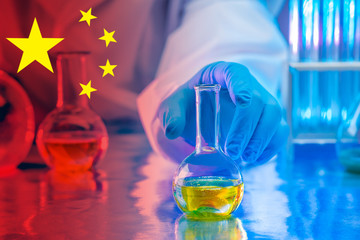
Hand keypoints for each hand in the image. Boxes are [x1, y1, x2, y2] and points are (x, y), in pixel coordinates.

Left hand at [158, 61, 288, 164]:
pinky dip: (270, 148)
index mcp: (223, 74)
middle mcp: (248, 85)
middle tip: (232, 151)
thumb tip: (172, 131)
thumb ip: (171, 115)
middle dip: (247, 128)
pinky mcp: (269, 121)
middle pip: (258, 101)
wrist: (201, 114)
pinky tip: (253, 160)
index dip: (242, 85)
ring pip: (274, 116)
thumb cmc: (189, 104)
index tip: (243, 101)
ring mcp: (262, 102)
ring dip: (261, 140)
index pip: (237, 73)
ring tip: (245, 159)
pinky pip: (279, 133)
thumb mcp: (174, 106)